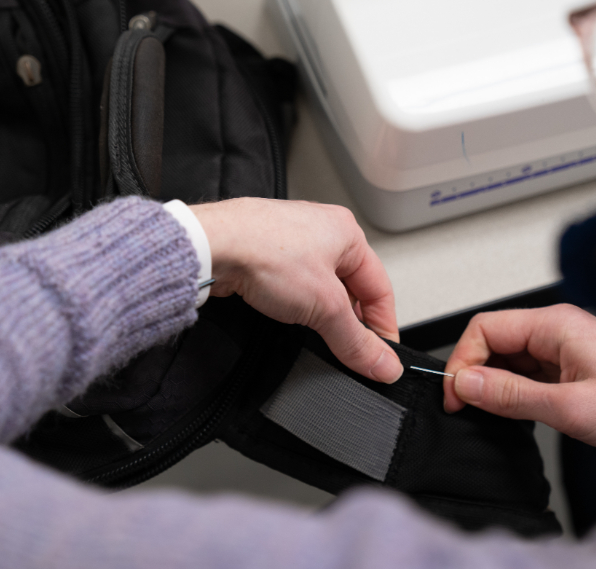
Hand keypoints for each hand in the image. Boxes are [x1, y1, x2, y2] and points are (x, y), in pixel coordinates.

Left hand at [189, 198, 402, 383]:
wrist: (212, 245)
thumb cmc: (265, 251)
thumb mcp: (325, 306)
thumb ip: (356, 340)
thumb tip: (383, 363)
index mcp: (346, 232)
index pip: (380, 288)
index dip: (383, 326)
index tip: (380, 357)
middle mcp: (320, 231)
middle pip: (350, 289)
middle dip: (350, 322)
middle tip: (349, 352)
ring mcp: (290, 241)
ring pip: (319, 289)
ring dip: (321, 315)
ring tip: (316, 335)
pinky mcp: (263, 255)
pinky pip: (291, 287)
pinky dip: (295, 307)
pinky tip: (287, 319)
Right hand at [442, 304, 595, 466]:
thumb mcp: (567, 407)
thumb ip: (509, 394)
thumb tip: (465, 382)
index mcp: (556, 324)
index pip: (485, 328)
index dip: (462, 360)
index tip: (456, 394)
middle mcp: (559, 330)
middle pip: (495, 341)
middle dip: (476, 373)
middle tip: (469, 408)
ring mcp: (567, 349)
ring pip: (512, 359)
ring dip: (498, 385)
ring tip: (500, 415)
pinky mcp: (574, 369)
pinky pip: (531, 374)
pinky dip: (517, 393)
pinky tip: (520, 414)